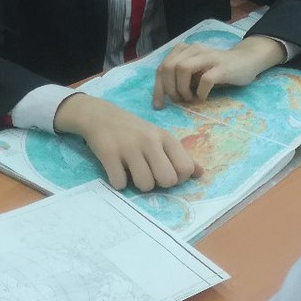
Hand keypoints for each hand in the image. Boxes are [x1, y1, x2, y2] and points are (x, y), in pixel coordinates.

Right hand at [54, 93, 201, 191]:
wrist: (100, 116)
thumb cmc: (134, 131)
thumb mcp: (159, 137)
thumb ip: (180, 155)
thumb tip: (201, 174)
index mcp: (165, 137)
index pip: (185, 168)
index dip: (178, 178)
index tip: (165, 172)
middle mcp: (149, 140)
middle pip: (167, 180)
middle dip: (158, 184)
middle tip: (148, 174)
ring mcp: (128, 146)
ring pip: (145, 185)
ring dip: (137, 185)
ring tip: (131, 172)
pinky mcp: (108, 153)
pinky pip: (120, 183)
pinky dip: (118, 183)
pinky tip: (116, 170)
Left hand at [153, 35, 286, 107]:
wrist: (246, 61)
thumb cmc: (217, 69)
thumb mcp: (195, 70)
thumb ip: (180, 77)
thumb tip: (164, 95)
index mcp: (184, 50)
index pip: (162, 67)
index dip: (158, 88)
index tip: (158, 105)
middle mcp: (193, 49)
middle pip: (169, 67)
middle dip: (168, 88)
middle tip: (177, 101)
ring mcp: (208, 57)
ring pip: (182, 69)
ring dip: (182, 88)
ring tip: (189, 99)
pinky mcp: (222, 67)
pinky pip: (205, 80)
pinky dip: (200, 92)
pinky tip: (202, 97)